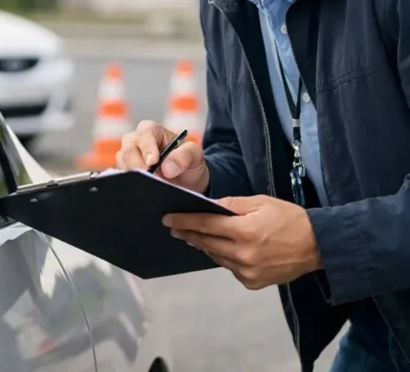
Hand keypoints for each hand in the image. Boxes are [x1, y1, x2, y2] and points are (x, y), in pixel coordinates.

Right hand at [116, 120, 208, 193]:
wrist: (185, 180)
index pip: (144, 134)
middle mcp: (134, 140)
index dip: (147, 147)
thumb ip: (185, 156)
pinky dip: (131, 183)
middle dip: (139, 165)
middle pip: (128, 150)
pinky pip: (121, 176)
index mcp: (152, 130)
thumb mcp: (195, 155)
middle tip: (153, 178)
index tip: (153, 162)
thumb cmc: (188, 162)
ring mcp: (127, 156)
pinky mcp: (124, 171)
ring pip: (122, 163)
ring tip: (152, 185)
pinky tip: (143, 189)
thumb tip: (167, 168)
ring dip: (135, 176)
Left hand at [164, 195, 322, 289]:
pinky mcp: (252, 282)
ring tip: (195, 236)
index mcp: (244, 231)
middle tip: (175, 227)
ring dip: (204, 245)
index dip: (183, 221)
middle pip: (206, 242)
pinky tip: (224, 248)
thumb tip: (207, 207)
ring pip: (215, 256)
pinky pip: (229, 267)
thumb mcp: (259, 202)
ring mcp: (247, 271)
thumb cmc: (289, 218)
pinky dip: (224, 257)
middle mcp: (242, 254)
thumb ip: (231, 204)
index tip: (167, 219)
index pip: (204, 224)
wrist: (318, 246)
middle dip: (189, 233)